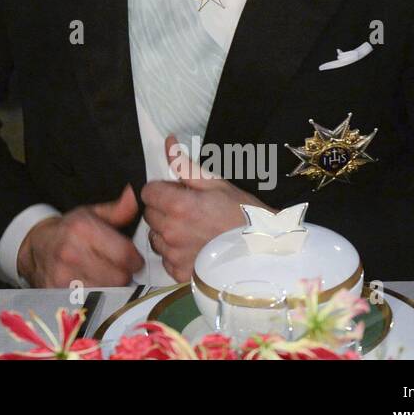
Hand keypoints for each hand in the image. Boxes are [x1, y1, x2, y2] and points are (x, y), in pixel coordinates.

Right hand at [16, 185, 144, 287]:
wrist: (34, 246)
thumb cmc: (66, 231)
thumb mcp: (90, 214)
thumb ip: (117, 209)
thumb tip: (134, 196)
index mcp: (81, 229)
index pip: (124, 254)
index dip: (135, 260)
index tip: (133, 260)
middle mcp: (70, 253)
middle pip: (119, 278)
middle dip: (124, 275)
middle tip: (118, 270)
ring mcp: (62, 276)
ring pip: (107, 293)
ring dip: (111, 288)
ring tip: (105, 278)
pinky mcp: (57, 294)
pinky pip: (91, 303)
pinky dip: (96, 298)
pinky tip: (93, 287)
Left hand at [140, 135, 275, 281]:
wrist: (265, 249)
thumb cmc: (243, 214)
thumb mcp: (216, 183)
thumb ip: (185, 164)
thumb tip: (168, 142)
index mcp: (178, 205)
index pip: (147, 192)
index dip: (162, 189)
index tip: (177, 192)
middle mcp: (171, 231)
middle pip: (150, 214)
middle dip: (164, 209)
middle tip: (189, 211)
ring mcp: (175, 255)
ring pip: (155, 237)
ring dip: (167, 232)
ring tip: (192, 230)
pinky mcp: (180, 273)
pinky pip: (165, 258)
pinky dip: (175, 253)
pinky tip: (194, 248)